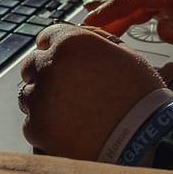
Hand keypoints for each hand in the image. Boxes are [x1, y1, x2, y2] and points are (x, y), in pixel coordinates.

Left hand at [15, 23, 165, 159]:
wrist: (143, 139)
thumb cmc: (140, 97)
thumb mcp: (124, 54)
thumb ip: (94, 40)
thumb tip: (80, 34)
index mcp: (70, 42)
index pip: (47, 37)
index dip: (55, 48)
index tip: (60, 60)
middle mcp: (49, 65)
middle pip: (32, 65)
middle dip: (46, 74)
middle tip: (68, 91)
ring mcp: (40, 97)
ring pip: (29, 95)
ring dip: (44, 101)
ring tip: (73, 114)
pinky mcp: (36, 127)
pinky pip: (32, 123)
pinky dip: (45, 127)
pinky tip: (70, 131)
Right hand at [82, 0, 172, 58]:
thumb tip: (159, 26)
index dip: (112, 8)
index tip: (91, 23)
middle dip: (106, 11)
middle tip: (81, 30)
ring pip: (138, 4)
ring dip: (116, 15)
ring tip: (93, 30)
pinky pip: (148, 10)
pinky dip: (130, 18)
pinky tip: (119, 28)